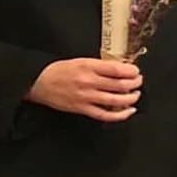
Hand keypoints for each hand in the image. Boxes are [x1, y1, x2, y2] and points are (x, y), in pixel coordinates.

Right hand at [26, 58, 141, 121]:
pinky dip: (120, 115)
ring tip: (135, 94)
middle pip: (120, 85)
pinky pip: (105, 115)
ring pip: (116, 100)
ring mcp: (86, 97)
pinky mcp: (82, 109)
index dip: (131, 71)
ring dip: (131, 98)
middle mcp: (89, 82)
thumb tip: (121, 69)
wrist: (38, 82)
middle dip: (135, 83)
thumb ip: (100, 66)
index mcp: (88, 67)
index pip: (117, 69)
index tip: (136, 71)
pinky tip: (129, 111)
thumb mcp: (81, 61)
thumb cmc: (59, 70)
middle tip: (138, 82)